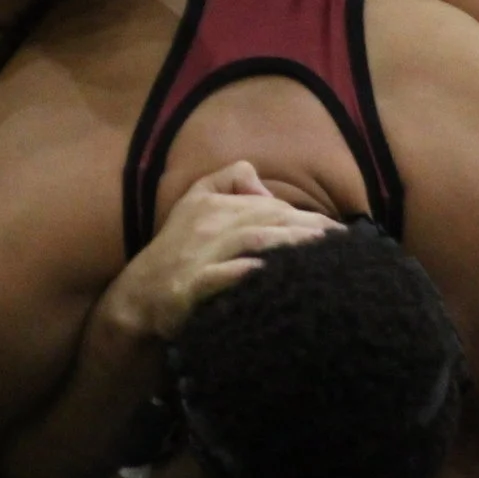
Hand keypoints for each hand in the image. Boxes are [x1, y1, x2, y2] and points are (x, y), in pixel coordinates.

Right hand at [102, 160, 336, 341]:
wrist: (138, 296)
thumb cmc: (175, 249)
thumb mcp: (194, 202)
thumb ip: (226, 181)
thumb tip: (259, 183)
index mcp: (212, 205)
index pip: (267, 206)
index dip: (303, 215)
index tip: (336, 230)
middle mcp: (207, 226)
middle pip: (265, 220)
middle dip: (304, 227)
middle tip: (341, 240)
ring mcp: (198, 256)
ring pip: (249, 242)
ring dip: (284, 242)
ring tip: (317, 249)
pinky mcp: (189, 287)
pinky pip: (218, 276)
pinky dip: (240, 272)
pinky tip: (264, 272)